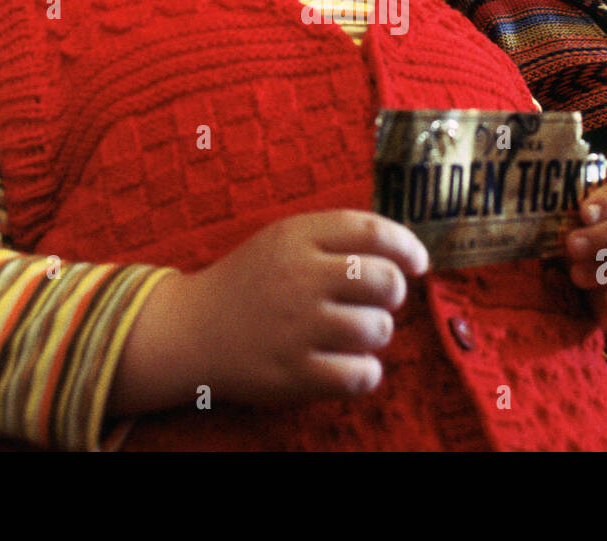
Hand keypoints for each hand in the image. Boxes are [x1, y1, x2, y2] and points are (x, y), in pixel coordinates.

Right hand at [106, 210, 429, 415]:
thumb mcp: (284, 240)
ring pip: (377, 329)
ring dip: (376, 333)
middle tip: (375, 301)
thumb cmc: (251, 283)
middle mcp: (299, 278)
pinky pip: (360, 375)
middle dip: (392, 293)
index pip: (373, 230)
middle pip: (385, 280)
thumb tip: (406, 253)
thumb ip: (338, 237)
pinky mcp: (293, 373)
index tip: (417, 263)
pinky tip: (349, 365)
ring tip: (354, 333)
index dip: (407, 246)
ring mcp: (296, 327)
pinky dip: (365, 372)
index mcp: (297, 237)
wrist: (189, 330)